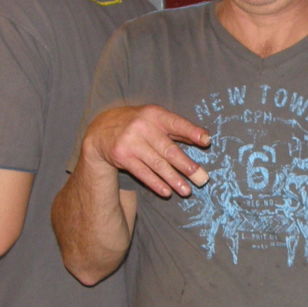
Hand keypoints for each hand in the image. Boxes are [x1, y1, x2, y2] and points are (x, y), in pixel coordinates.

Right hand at [83, 104, 210, 197]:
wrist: (101, 130)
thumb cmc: (138, 125)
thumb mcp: (155, 120)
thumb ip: (177, 130)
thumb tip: (204, 139)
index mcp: (155, 114)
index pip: (176, 123)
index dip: (192, 132)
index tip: (206, 141)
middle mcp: (143, 127)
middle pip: (168, 149)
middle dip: (186, 165)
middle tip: (201, 178)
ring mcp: (131, 142)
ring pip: (156, 164)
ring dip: (173, 179)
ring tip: (187, 191)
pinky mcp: (122, 157)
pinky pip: (142, 173)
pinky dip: (155, 183)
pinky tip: (166, 192)